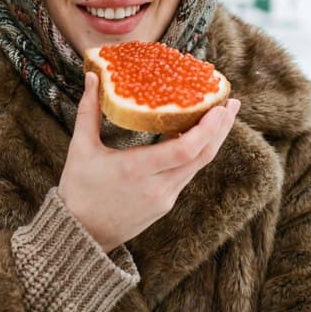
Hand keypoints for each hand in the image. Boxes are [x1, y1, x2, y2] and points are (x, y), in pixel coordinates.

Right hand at [58, 72, 239, 252]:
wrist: (81, 235)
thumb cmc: (78, 190)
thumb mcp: (81, 149)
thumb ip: (88, 111)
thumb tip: (92, 76)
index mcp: (137, 170)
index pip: (185, 150)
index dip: (207, 128)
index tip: (219, 107)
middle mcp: (158, 187)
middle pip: (202, 156)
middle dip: (221, 128)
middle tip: (232, 103)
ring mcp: (165, 198)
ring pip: (198, 165)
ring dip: (212, 140)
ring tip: (221, 115)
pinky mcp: (166, 204)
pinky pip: (188, 174)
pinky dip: (196, 153)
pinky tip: (197, 137)